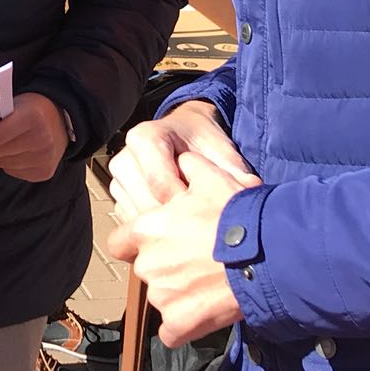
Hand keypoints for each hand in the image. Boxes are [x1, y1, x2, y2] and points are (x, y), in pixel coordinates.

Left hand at [0, 93, 67, 181]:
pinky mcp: (45, 172)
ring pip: (3, 164)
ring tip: (9, 142)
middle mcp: (41, 139)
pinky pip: (14, 173)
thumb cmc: (30, 108)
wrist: (62, 118)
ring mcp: (45, 158)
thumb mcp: (14, 104)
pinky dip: (9, 164)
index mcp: (31, 118)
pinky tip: (18, 152)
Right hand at [108, 101, 257, 219]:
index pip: (159, 183)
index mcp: (145, 137)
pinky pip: (133, 226)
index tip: (208, 215)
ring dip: (165, 231)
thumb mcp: (220, 149)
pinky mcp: (119, 199)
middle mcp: (125, 157)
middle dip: (176, 221)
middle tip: (204, 229)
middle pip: (146, 204)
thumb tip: (251, 188)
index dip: (186, 205)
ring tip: (192, 232)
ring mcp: (119, 180)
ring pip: (136, 219)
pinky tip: (178, 232)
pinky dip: (155, 235)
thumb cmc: (202, 143)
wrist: (184, 136)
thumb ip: (232, 168)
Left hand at [112, 153, 254, 346]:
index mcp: (146, 230)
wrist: (265, 253)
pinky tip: (204, 314)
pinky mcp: (180, 324)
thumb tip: (182, 161)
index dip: (135, 244)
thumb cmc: (237, 214)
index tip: (155, 243)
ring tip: (208, 284)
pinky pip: (172, 333)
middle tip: (196, 261)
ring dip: (178, 294)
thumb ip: (187, 167)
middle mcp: (147, 264)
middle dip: (165, 267)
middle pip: (146, 270)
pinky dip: (185, 327)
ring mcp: (162, 296)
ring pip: (161, 298)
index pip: (119, 243)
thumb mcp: (210, 176)